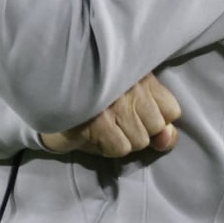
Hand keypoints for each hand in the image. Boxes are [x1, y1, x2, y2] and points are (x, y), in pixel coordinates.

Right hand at [40, 72, 180, 158]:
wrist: (52, 98)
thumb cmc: (97, 103)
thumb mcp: (132, 109)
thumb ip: (158, 124)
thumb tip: (167, 140)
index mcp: (141, 74)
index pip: (172, 110)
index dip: (157, 120)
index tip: (138, 113)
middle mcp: (130, 84)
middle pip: (155, 128)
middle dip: (138, 132)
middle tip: (116, 120)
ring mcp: (113, 101)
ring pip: (138, 140)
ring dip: (121, 140)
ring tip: (103, 125)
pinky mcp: (96, 120)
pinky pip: (119, 147)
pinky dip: (107, 147)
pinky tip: (94, 132)